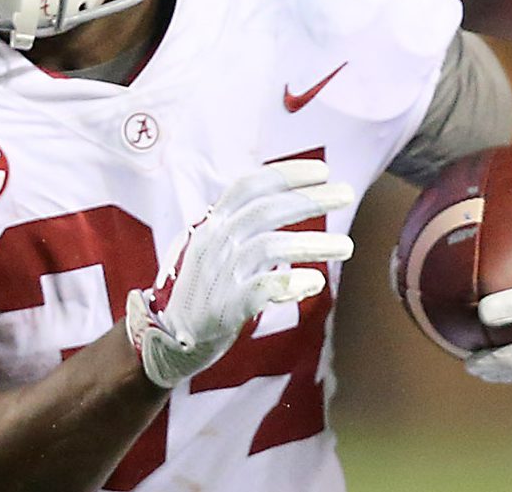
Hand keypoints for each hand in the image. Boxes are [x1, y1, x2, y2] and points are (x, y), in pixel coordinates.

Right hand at [125, 159, 355, 387]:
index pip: (249, 186)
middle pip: (267, 210)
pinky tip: (314, 282)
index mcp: (210, 225)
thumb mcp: (209, 250)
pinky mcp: (226, 307)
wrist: (164, 340)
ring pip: (272, 246)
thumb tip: (285, 215)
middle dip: (311, 199)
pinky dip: (292, 282)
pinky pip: (265, 288)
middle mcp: (214, 243)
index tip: (322, 171)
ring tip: (347, 246)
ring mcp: (219, 274)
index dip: (286, 174)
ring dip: (314, 244)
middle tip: (348, 194)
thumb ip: (241, 231)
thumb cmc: (196, 292)